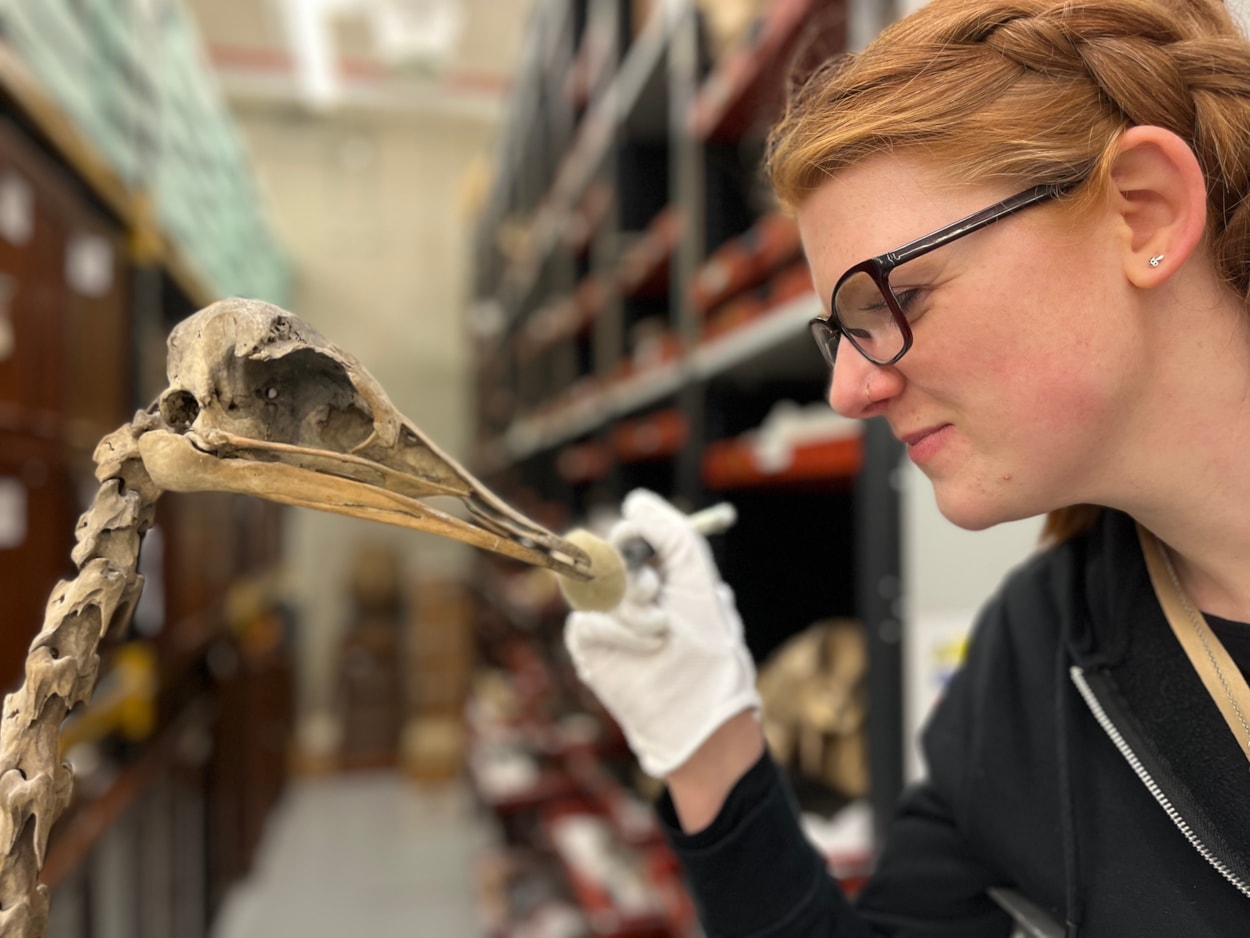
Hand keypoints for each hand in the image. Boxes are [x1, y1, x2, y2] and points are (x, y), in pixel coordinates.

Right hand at [564, 489, 759, 777]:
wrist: (700, 710)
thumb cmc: (710, 647)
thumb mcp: (698, 578)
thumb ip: (671, 534)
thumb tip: (634, 500)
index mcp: (662, 574)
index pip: (631, 536)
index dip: (633, 534)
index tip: (640, 542)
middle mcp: (632, 594)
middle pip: (606, 557)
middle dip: (631, 573)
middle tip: (654, 594)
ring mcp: (610, 621)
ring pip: (594, 590)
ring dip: (631, 609)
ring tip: (660, 632)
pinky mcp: (591, 648)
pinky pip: (585, 621)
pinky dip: (615, 630)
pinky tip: (644, 648)